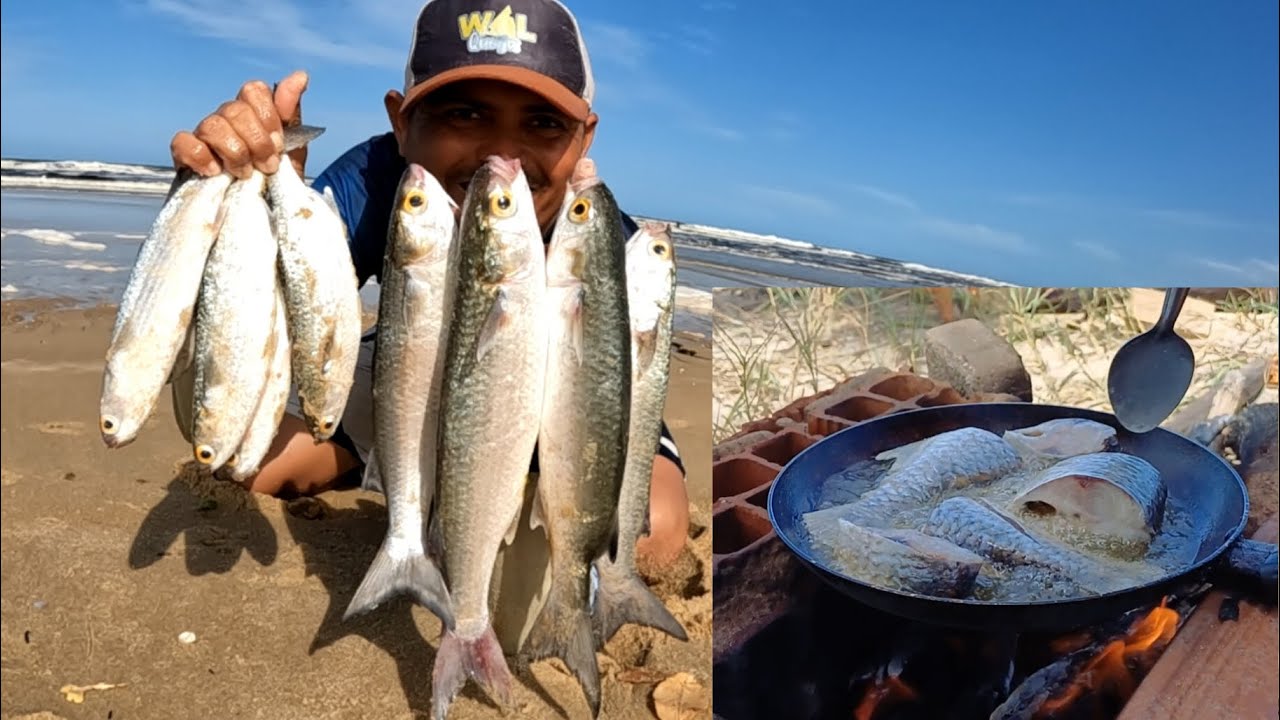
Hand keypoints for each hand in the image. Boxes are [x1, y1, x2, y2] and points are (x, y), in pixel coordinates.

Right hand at [169, 70, 308, 179]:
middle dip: (257, 141)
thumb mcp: (292, 156)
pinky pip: (183, 142)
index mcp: (251, 118)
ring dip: (234, 151)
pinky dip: (201, 155)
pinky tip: (215, 172)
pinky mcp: (183, 159)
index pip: (254, 90)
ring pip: (212, 124)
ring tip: (245, 175)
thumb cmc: (272, 189)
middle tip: (267, 166)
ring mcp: (203, 139)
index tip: (279, 145)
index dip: (268, 115)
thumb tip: (300, 75)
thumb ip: (292, 119)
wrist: (256, 223)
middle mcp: (226, 122)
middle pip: (235, 109)